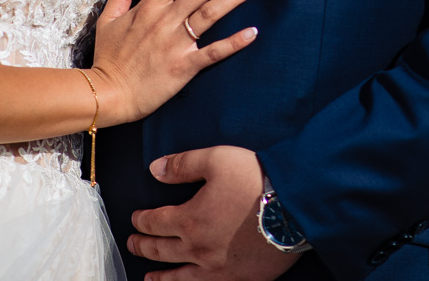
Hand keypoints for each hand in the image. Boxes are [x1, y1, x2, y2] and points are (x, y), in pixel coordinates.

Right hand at [89, 0, 259, 125]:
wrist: (107, 94)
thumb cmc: (109, 57)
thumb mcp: (108, 18)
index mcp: (149, 7)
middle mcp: (166, 21)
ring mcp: (176, 43)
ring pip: (210, 14)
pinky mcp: (184, 67)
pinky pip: (213, 52)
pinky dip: (234, 42)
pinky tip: (253, 32)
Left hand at [130, 145, 298, 280]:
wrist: (295, 206)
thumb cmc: (257, 179)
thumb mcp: (216, 160)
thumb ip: (182, 165)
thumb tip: (154, 170)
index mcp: (189, 219)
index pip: (154, 222)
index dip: (141, 220)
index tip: (135, 218)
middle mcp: (198, 249)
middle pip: (160, 251)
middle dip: (143, 246)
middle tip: (133, 244)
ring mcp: (217, 269)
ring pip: (178, 277)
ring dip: (160, 277)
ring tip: (149, 277)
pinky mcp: (238, 278)